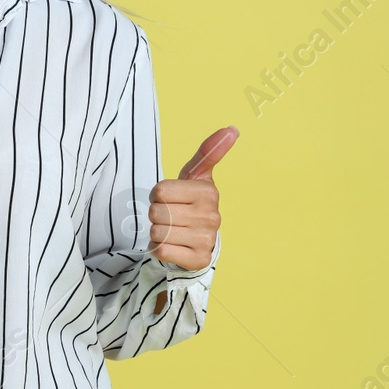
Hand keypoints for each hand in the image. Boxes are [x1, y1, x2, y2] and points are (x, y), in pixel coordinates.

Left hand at [148, 126, 236, 270]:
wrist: (196, 240)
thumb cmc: (191, 202)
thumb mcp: (196, 175)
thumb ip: (209, 151)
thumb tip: (232, 128)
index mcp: (209, 192)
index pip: (160, 191)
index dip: (158, 195)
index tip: (171, 198)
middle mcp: (212, 216)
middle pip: (156, 212)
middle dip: (157, 214)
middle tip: (171, 216)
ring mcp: (207, 240)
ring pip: (157, 232)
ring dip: (157, 232)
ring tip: (172, 230)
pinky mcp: (198, 260)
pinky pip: (162, 251)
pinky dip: (159, 249)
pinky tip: (173, 246)